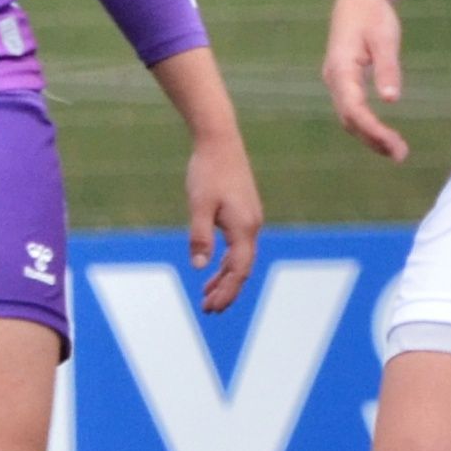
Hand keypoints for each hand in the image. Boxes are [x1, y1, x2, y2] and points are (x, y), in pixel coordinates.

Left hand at [184, 131, 262, 312]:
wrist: (220, 141)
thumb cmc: (208, 171)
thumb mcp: (198, 205)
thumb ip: (199, 236)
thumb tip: (199, 266)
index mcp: (244, 228)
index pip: (239, 270)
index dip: (227, 291)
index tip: (212, 308)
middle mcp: (252, 226)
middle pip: (243, 268)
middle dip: (227, 290)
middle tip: (208, 309)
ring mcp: (250, 219)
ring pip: (240, 258)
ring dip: (225, 278)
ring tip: (207, 295)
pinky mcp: (243, 213)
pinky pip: (238, 246)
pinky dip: (226, 261)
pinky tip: (212, 267)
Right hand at [324, 0, 407, 160]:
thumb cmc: (373, 15)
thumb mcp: (385, 38)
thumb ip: (388, 68)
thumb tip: (391, 99)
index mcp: (341, 69)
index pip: (354, 108)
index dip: (372, 130)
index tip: (393, 145)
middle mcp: (334, 79)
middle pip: (350, 119)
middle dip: (373, 139)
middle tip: (401, 155)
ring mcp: (336, 82)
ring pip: (349, 118)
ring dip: (370, 137)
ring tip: (397, 152)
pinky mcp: (343, 83)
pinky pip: (352, 111)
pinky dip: (367, 127)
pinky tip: (385, 137)